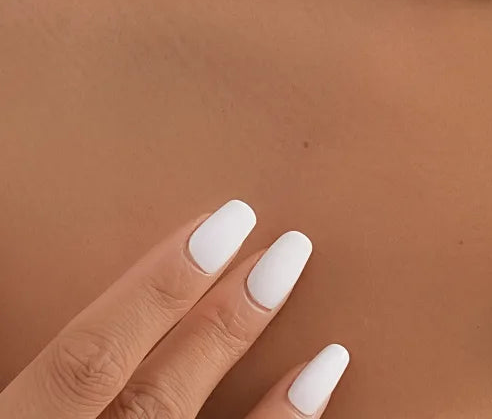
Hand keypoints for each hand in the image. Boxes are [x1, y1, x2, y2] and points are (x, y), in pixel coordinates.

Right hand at [0, 199, 348, 417]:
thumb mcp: (7, 407)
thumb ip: (44, 378)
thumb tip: (114, 318)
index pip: (86, 358)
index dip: (156, 288)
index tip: (227, 220)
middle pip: (155, 403)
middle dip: (226, 325)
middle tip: (292, 250)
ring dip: (275, 415)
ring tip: (331, 351)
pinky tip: (312, 407)